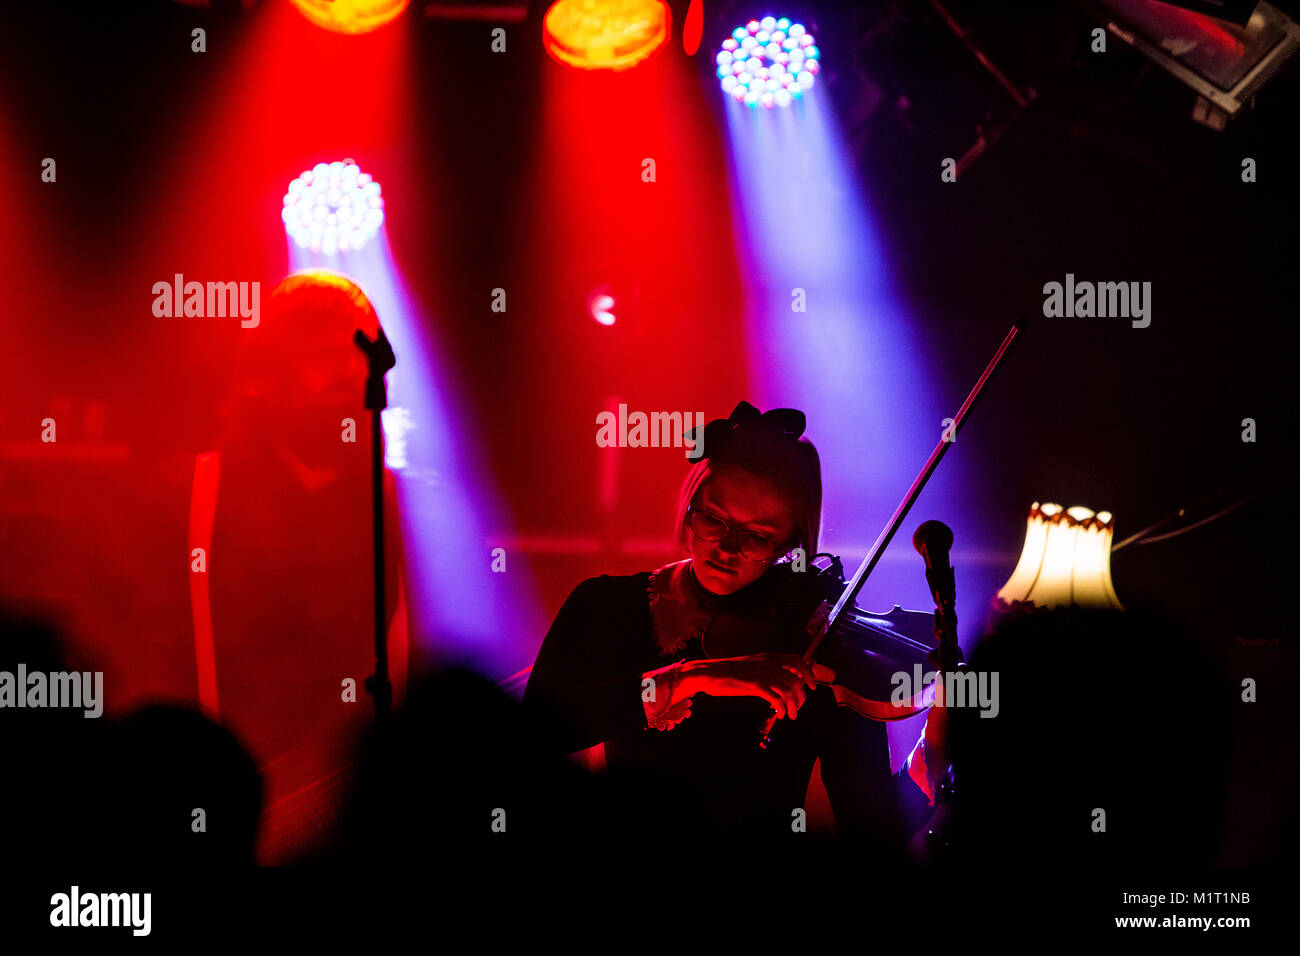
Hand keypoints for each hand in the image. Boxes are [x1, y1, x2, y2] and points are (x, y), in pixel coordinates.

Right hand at [682, 654, 831, 719]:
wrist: (708, 673)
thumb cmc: (727, 672)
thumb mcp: (751, 666)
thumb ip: (765, 670)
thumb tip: (779, 680)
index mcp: (768, 657)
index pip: (797, 660)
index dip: (807, 672)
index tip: (811, 685)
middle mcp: (768, 663)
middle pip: (796, 678)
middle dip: (801, 695)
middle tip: (799, 707)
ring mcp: (762, 674)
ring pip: (789, 690)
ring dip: (793, 705)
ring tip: (791, 714)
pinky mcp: (754, 685)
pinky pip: (776, 698)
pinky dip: (782, 707)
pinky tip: (780, 713)